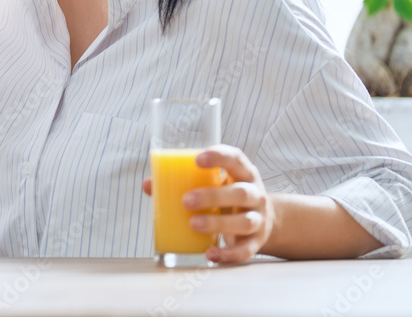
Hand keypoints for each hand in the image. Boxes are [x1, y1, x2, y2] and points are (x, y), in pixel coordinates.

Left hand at [142, 144, 274, 263]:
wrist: (263, 221)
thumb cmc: (227, 196)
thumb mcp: (212, 184)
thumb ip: (183, 182)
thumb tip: (148, 185)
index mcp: (243, 173)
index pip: (235, 159)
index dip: (219, 157)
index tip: (198, 159)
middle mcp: (255, 194)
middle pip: (240, 193)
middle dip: (212, 196)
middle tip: (185, 200)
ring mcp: (259, 219)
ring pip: (244, 222)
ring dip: (218, 223)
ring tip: (193, 224)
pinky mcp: (256, 242)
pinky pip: (245, 251)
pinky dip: (228, 255)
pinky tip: (209, 254)